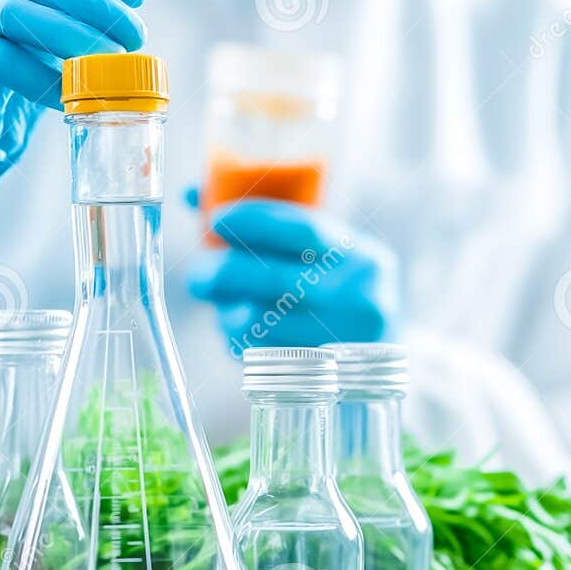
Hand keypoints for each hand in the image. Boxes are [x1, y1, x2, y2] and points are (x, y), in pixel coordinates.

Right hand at [0, 0, 144, 225]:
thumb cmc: (13, 64)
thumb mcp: (50, 30)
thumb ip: (78, 17)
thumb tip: (129, 24)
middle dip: (94, 7)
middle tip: (134, 36)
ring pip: (16, 15)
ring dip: (70, 40)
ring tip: (107, 64)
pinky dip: (36, 79)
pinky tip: (66, 95)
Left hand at [185, 198, 399, 355]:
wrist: (376, 359)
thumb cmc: (339, 290)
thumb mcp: (325, 251)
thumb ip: (268, 222)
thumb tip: (194, 194)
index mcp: (361, 257)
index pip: (303, 229)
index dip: (253, 219)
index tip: (215, 219)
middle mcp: (357, 298)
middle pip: (273, 280)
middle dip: (222, 273)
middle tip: (197, 275)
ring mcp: (340, 341)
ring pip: (259, 322)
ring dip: (226, 312)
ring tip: (222, 307)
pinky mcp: (319, 376)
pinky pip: (257, 355)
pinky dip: (236, 340)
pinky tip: (237, 331)